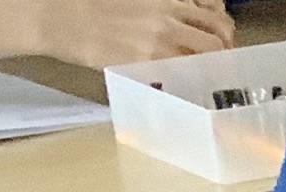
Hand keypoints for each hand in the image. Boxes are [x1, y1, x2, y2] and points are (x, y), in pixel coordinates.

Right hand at [0, 0, 228, 62]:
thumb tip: (188, 14)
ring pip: (205, 59)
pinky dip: (189, 84)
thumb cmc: (93, 5)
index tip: (224, 42)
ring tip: (208, 80)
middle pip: (217, 38)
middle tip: (222, 67)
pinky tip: (187, 89)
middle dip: (226, 54)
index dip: (224, 31)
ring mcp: (158, 42)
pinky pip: (179, 77)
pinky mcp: (145, 63)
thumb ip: (165, 6)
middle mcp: (167, 18)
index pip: (214, 14)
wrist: (60, 16)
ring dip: (212, 71)